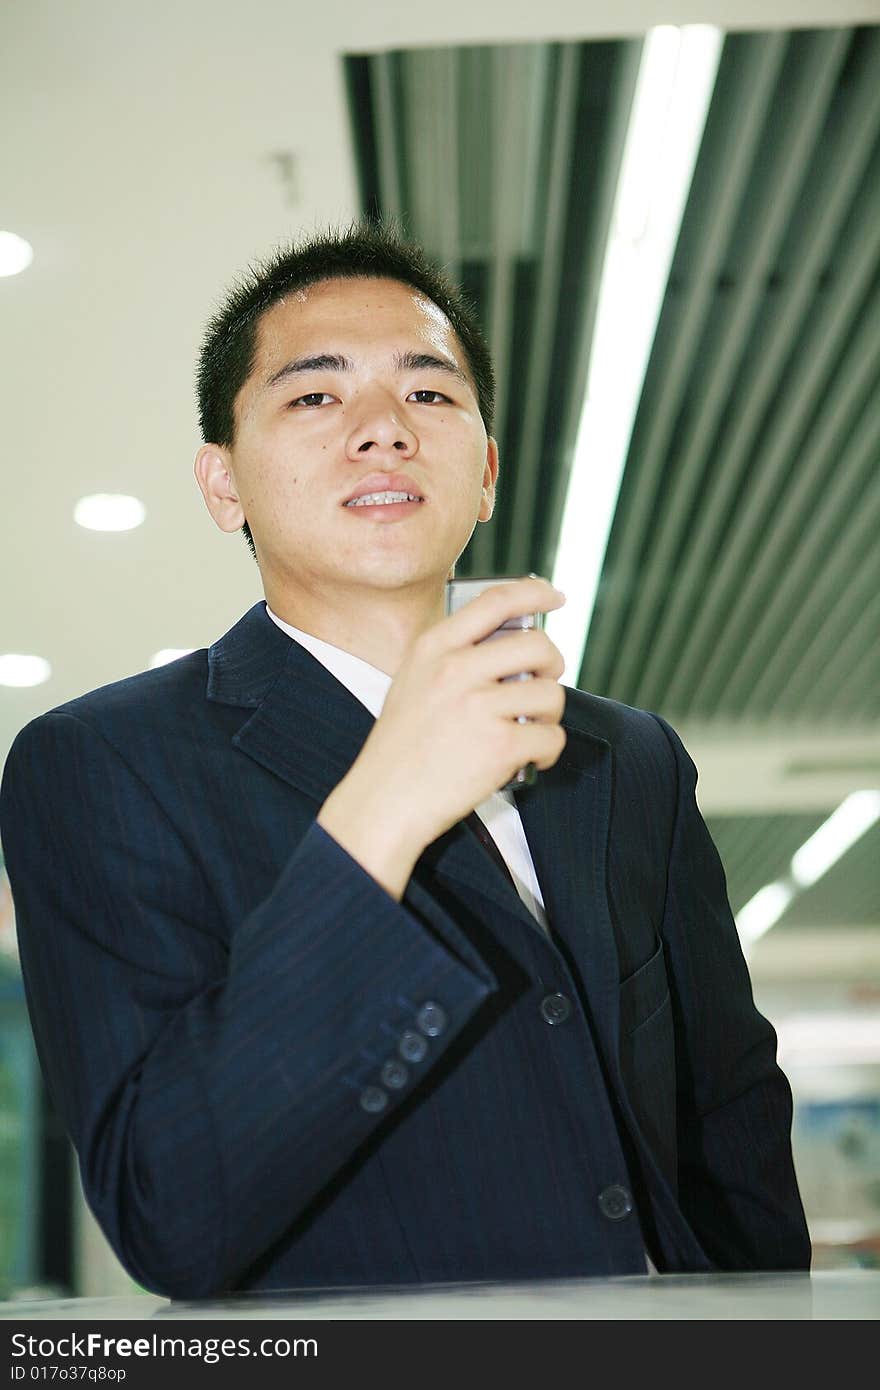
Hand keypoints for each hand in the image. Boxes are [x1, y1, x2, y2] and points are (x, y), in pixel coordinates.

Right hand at [317, 576, 566, 897]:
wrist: (383, 800)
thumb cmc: (399, 748)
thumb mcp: (412, 682)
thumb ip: (452, 657)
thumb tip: (512, 644)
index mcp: (434, 647)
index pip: (495, 600)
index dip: (534, 592)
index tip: (554, 597)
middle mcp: (456, 668)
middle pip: (538, 644)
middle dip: (552, 665)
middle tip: (543, 682)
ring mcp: (479, 706)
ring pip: (551, 694)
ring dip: (549, 715)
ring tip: (528, 730)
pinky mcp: (500, 745)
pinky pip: (551, 737)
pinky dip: (548, 751)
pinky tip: (530, 760)